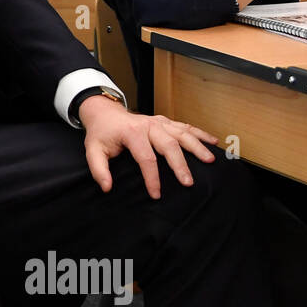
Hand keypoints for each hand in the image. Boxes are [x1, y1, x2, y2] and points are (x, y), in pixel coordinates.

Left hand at [79, 94, 219, 198]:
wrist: (104, 112)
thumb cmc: (101, 133)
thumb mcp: (93, 150)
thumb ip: (99, 169)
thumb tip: (107, 187)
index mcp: (132, 133)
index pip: (146, 158)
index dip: (152, 177)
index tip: (156, 194)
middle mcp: (149, 125)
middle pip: (169, 145)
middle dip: (179, 164)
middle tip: (188, 182)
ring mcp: (159, 122)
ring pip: (182, 133)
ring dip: (197, 147)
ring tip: (209, 160)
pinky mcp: (165, 122)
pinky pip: (185, 127)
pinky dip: (200, 133)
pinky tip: (213, 142)